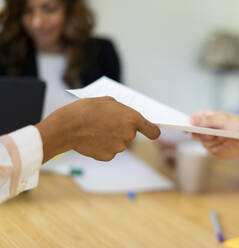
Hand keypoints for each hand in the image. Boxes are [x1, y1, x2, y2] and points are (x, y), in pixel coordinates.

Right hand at [37, 97, 159, 161]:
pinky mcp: (108, 156)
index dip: (152, 131)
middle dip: (121, 129)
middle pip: (130, 134)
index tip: (151, 131)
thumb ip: (120, 109)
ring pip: (118, 143)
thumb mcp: (107, 101)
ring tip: (95, 130)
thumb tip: (124, 114)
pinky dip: (102, 146)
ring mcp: (119, 147)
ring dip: (111, 138)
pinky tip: (91, 139)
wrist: (67, 127)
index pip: (153, 131)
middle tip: (106, 123)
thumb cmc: (86, 110)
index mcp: (132, 119)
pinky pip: (109, 151)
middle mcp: (129, 135)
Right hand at [190, 111, 238, 158]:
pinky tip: (227, 143)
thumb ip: (208, 120)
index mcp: (205, 118)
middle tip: (211, 134)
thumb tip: (192, 120)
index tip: (184, 127)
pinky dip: (219, 147)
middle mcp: (204, 130)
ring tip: (226, 136)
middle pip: (194, 133)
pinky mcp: (213, 150)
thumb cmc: (238, 125)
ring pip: (204, 142)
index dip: (186, 124)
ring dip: (215, 140)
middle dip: (202, 134)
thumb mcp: (224, 119)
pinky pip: (211, 150)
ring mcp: (208, 141)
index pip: (191, 120)